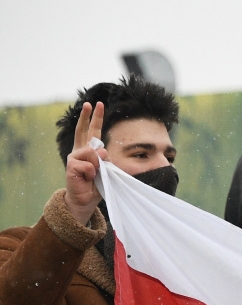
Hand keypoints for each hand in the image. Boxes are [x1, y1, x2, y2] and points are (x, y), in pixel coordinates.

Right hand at [64, 102, 106, 226]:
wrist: (84, 200)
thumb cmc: (96, 186)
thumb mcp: (106, 172)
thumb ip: (106, 161)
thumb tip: (101, 151)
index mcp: (89, 151)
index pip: (93, 132)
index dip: (95, 118)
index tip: (98, 104)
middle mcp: (80, 151)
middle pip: (83, 130)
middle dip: (87, 116)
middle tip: (90, 103)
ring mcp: (74, 157)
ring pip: (91, 151)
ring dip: (98, 164)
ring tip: (94, 174)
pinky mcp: (71, 165)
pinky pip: (88, 164)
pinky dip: (92, 172)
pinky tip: (87, 178)